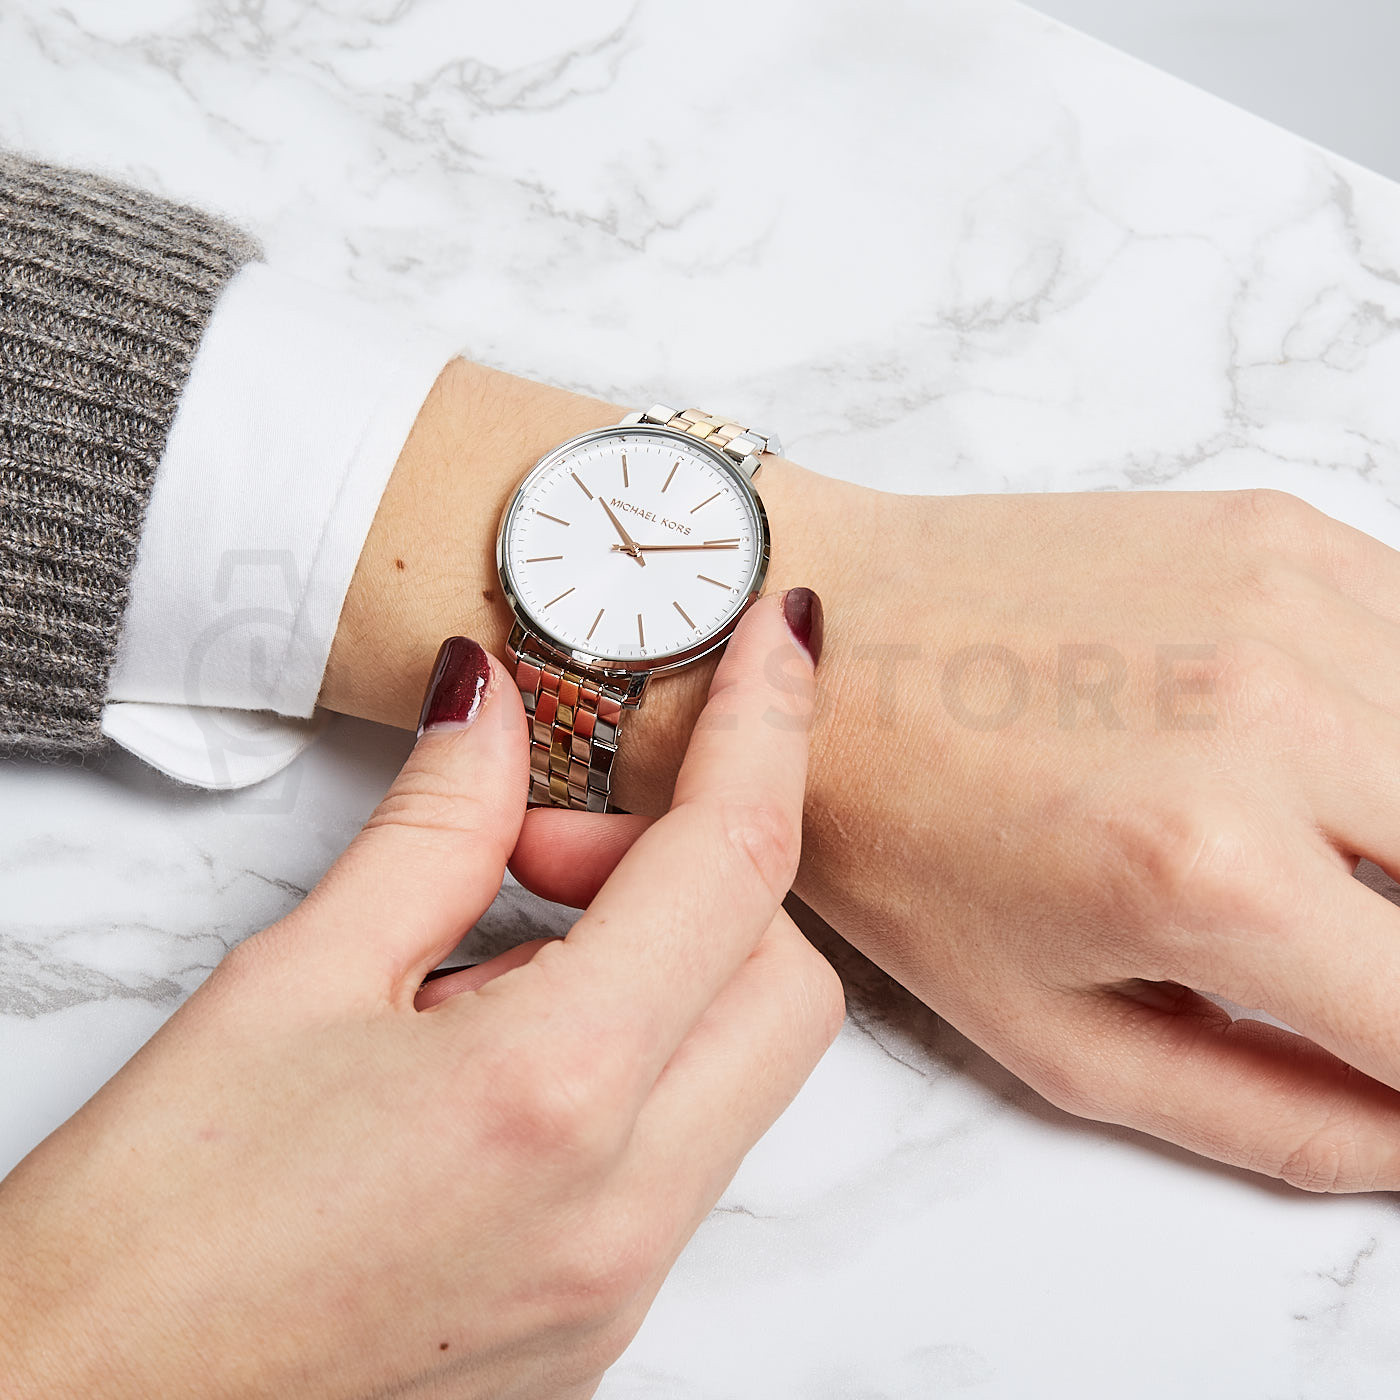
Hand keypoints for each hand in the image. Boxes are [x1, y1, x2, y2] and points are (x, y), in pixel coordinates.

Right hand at [0, 593, 838, 1398]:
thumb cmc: (155, 1221)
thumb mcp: (294, 979)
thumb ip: (434, 826)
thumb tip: (495, 706)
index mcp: (554, 1094)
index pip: (731, 862)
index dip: (773, 721)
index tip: (783, 633)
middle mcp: (626, 1206)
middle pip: (783, 971)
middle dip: (701, 870)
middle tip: (548, 851)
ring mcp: (625, 1278)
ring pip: (748, 1060)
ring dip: (667, 965)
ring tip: (494, 964)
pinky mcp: (602, 1317)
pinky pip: (685, 1143)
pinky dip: (634, 1055)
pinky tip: (500, 1052)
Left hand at [519, 487, 1399, 1194]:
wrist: (824, 646)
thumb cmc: (900, 836)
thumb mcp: (1050, 1034)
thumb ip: (1261, 1113)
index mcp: (1213, 875)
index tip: (1389, 1051)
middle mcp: (1274, 722)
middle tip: (1339, 952)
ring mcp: (1284, 605)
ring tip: (1321, 861)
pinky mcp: (1277, 533)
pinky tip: (1321, 760)